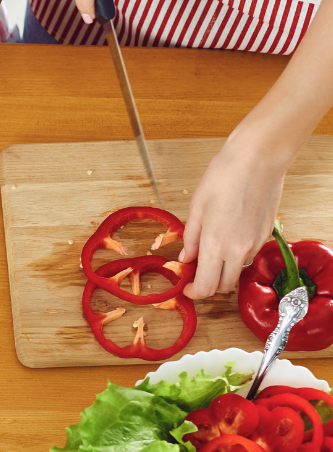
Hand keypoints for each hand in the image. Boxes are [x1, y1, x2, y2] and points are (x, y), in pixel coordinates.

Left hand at [179, 135, 285, 298]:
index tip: (186, 286)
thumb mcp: (196, 208)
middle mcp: (238, 250)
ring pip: (237, 272)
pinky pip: (248, 256)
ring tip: (211, 252)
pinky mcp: (266, 235)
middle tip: (196, 271)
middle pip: (223, 286)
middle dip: (208, 285)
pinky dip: (236, 257)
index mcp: (215, 245)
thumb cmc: (223, 177)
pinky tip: (228, 239)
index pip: (206, 287)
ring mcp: (255, 244)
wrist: (258, 158)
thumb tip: (185, 259)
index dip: (194, 292)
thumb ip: (190, 239)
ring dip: (223, 271)